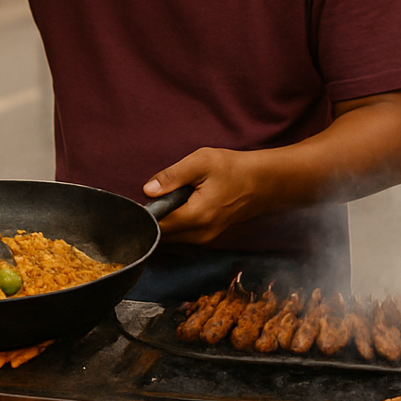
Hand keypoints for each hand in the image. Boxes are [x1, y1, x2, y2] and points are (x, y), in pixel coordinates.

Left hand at [143, 147, 263, 242]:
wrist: (262, 181)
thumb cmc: (233, 169)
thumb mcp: (201, 162)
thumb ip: (172, 176)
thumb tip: (148, 190)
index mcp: (197, 216)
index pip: (158, 225)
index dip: (145, 215)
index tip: (138, 202)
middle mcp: (201, 234)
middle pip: (163, 235)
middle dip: (153, 220)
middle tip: (153, 198)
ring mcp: (207, 239)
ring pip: (172, 238)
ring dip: (165, 223)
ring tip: (168, 201)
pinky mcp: (210, 237)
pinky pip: (183, 236)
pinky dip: (176, 226)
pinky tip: (179, 208)